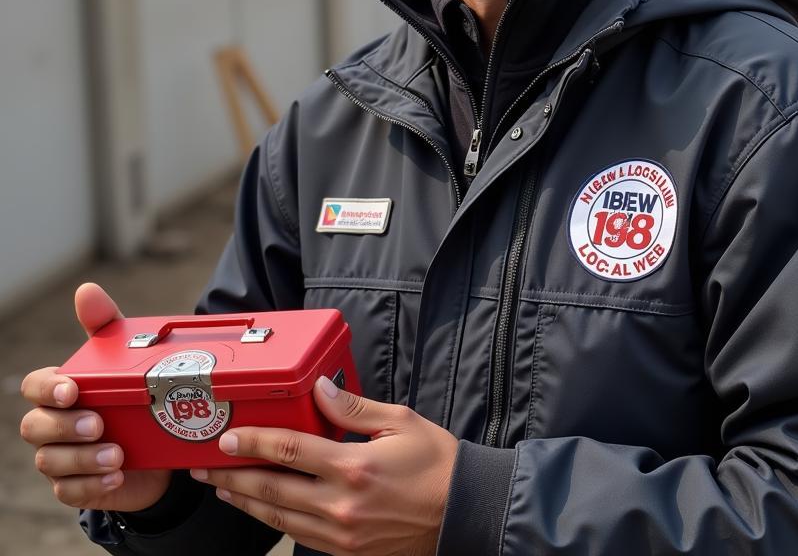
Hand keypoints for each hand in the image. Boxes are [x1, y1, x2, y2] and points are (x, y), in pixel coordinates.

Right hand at [20, 282, 172, 511]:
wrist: (157, 445)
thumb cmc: (131, 392)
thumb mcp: (125, 356)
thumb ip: (105, 324)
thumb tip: (85, 290)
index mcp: (59, 390)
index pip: (34, 386)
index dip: (47, 389)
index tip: (72, 390)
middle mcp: (52, 424)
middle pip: (35, 427)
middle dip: (64, 427)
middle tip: (98, 424)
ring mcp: (61, 457)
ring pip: (51, 462)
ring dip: (82, 459)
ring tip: (116, 454)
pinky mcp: (76, 485)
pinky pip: (70, 492)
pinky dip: (92, 486)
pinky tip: (116, 477)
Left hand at [191, 376, 457, 555]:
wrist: (463, 512)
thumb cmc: (437, 463)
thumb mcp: (401, 421)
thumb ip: (354, 407)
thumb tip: (320, 387)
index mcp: (354, 467)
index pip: (290, 451)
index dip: (253, 442)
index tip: (227, 437)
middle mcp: (342, 504)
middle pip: (273, 489)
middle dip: (233, 477)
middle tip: (205, 468)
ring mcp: (342, 533)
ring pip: (280, 518)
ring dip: (247, 502)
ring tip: (223, 489)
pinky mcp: (347, 551)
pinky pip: (300, 535)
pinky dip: (275, 520)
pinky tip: (263, 509)